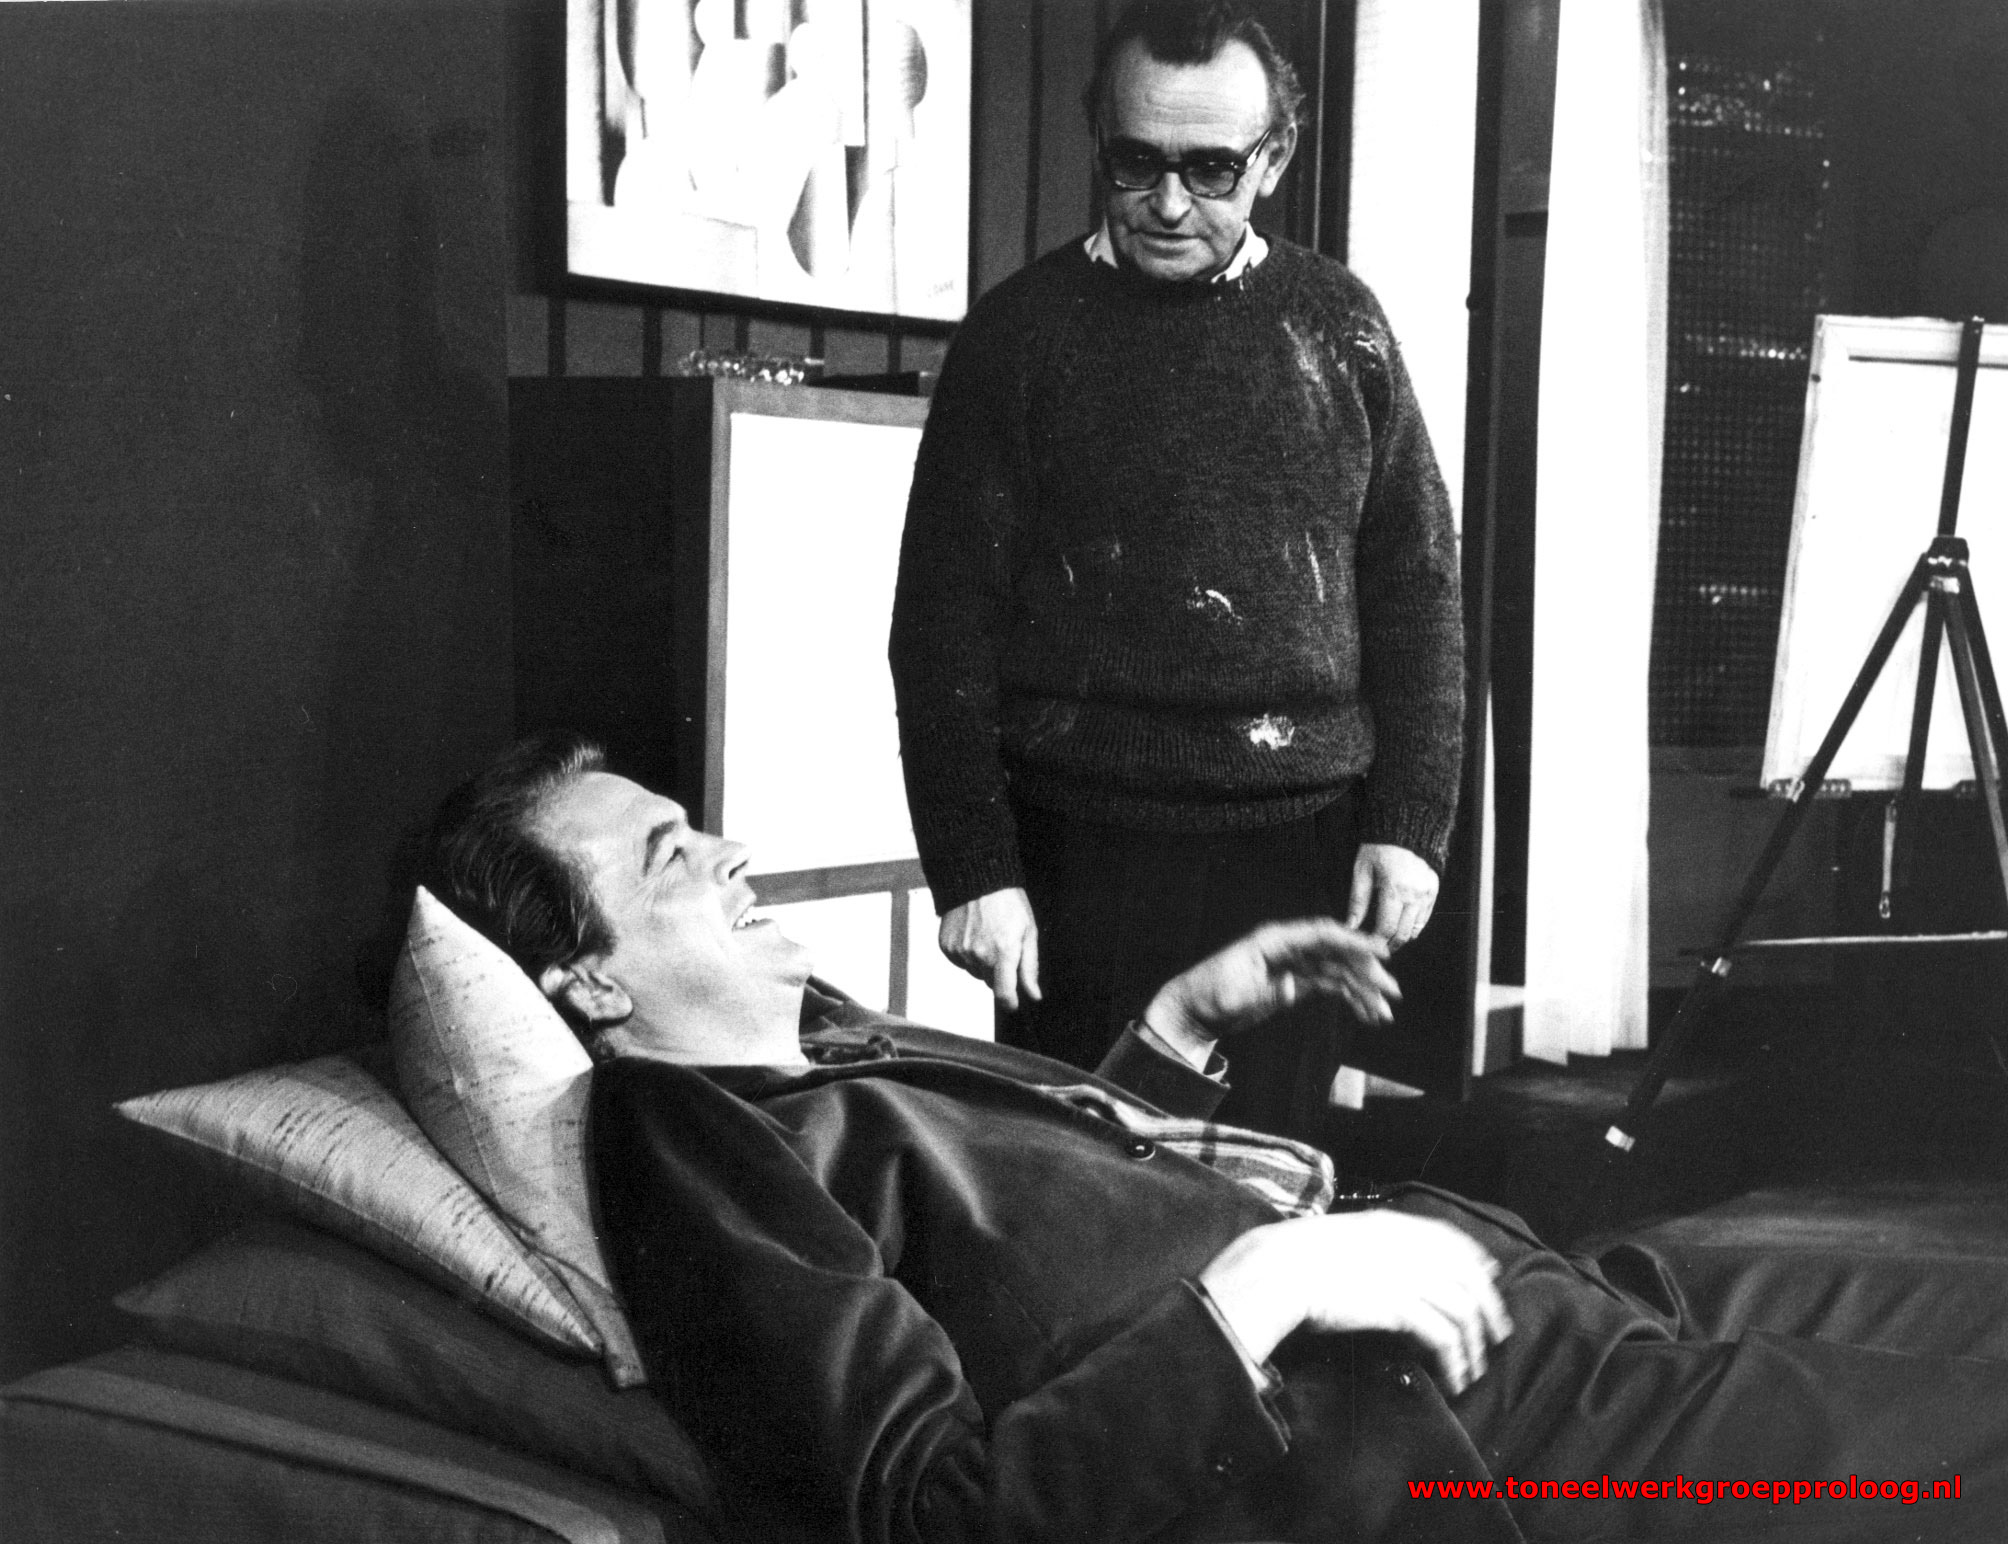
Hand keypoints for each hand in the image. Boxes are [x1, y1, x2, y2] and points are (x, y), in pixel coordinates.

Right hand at [938, 888, 1040, 1011]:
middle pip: (990, 982)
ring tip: (987, 936)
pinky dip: (967, 954)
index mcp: (1003, 952)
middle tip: (1003, 948)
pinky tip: (973, 934)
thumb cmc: (1008, 902)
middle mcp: (979, 955)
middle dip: (999, 973)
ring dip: (982, 962)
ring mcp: (960, 951)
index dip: (1010, 1003)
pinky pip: (960, 962)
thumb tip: (1034, 995)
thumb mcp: (1028, 932)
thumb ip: (1030, 967)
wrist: (977, 879)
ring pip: (975, 972)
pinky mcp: (947, 947)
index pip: (1004, 994)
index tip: (1014, 1004)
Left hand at [1140, 918, 1399, 1067]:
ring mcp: (1293, 965)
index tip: (1381, 951)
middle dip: (1367, 971)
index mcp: (1274, 940)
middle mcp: (1288, 948)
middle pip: (1336, 953)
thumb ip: (1264, 991)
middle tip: (1391, 992)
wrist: (1194, 1011)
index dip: (1353, 941)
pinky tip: (1366, 1013)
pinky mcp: (1294, 983)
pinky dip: (1349, 998)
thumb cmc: (1208, 996)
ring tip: (1384, 1012)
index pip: (1321, 934)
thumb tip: (1294, 987)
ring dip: (1363, 990)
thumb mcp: (1233, 995)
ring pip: (1337, 971)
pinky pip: (1329, 986)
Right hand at [1199, 1211, 1510, 1394]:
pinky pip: (1444, 1336)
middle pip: (1467, 1277)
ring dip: (1473, 1345)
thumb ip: (1373, 1249)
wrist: (1275, 1271)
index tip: (1488, 1284)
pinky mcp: (1399, 1306)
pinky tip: (1452, 1376)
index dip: (1476, 1264)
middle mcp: (1406, 1247)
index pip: (1452, 1240)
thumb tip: (1395, 1269)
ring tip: (1471, 1369)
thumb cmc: (1295, 1261)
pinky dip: (1455, 1360)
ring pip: (1462, 1310)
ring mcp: (1405, 1274)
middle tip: (1494, 1336)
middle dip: (1487, 1309)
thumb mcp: (1340, 1241)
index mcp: (1391, 1227)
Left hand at [1345, 843, 1438, 950]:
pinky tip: (1403, 926)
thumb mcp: (1362, 872)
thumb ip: (1357, 901)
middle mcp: (1413, 894)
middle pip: (1403, 933)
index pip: (1386, 927)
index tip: (1368, 947)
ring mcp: (1426, 893)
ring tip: (1389, 939)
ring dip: (1402, 938)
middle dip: (1390, 944)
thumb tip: (1350, 926)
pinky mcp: (1434, 890)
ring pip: (1416, 929)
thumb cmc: (1378, 849)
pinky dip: (1414, 927)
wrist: (1404, 831)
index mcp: (1393, 889)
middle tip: (1379, 948)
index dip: (1376, 942)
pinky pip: (1425, 917)